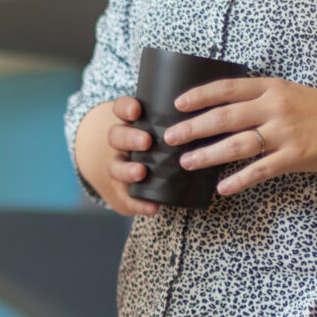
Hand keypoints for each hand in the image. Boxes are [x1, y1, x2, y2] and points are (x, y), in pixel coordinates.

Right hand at [73, 98, 162, 218]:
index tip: (135, 109)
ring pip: (117, 167)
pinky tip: (153, 208)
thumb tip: (200, 110)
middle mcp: (118, 144)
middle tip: (146, 141)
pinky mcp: (121, 190)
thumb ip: (167, 120)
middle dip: (130, 138)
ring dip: (128, 170)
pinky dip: (139, 203)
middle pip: (117, 137)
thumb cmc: (148, 138)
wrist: (123, 164)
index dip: (126, 108)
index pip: (121, 108)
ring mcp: (117, 166)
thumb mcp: (150, 125)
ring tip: (141, 173)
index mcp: (126, 121)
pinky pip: (127, 197)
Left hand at [163, 78, 316, 197]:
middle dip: (193, 128)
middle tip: (170, 137)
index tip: (177, 104)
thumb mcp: (291, 93)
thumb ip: (261, 98)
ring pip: (237, 144)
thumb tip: (225, 106)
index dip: (200, 96)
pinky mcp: (295, 157)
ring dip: (208, 154)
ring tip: (186, 162)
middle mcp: (275, 108)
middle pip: (225, 117)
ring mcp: (285, 133)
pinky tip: (221, 188)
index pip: (227, 89)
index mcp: (272, 88)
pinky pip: (260, 170)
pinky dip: (238, 180)